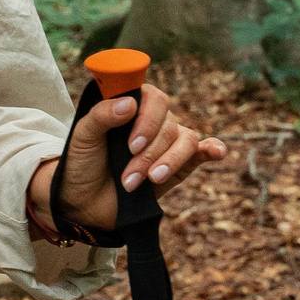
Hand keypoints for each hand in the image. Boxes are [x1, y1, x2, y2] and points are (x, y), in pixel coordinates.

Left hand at [34, 81, 228, 232]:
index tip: (132, 144)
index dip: (147, 118)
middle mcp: (153, 121)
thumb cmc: (82, 163)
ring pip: (185, 140)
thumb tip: (129, 103)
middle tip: (129, 174)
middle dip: (149, 152)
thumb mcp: (82, 137)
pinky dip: (212, 150)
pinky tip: (217, 152)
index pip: (152, 97)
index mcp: (131, 106)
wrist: (84, 202)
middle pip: (168, 124)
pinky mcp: (179, 166)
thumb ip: (101, 116)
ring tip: (148, 181)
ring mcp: (167, 143)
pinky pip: (201, 152)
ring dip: (168, 162)